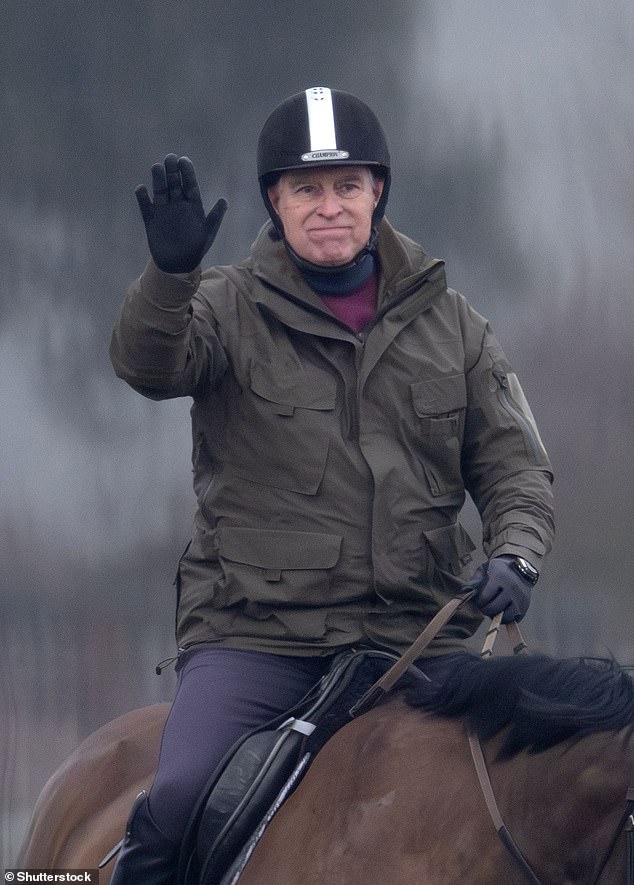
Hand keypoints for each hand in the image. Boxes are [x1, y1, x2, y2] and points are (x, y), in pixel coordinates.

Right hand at [135, 154, 226, 272]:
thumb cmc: (196, 247)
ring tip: (157, 167)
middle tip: (170, 157)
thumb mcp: (208, 232)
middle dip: (172, 171)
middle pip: (174, 184)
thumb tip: (224, 200)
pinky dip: (142, 199)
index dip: (187, 173)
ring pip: (160, 192)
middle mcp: (177, 205)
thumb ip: (215, 217)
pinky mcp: (151, 221)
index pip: (190, 185)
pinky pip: (145, 208)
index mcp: (192, 205)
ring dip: (158, 180)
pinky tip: (140, 189)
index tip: (184, 160)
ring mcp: (163, 211)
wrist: (179, 264)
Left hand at [465, 555, 533, 622]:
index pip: (485, 597)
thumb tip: (465, 592)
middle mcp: (511, 588)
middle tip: (484, 607)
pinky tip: (502, 611)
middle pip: (495, 608)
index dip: (479, 602)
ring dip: (497, 616)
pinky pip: (514, 618)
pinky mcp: (525, 605)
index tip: (478, 601)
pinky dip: (507, 618)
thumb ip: (475, 580)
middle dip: (486, 610)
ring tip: (493, 609)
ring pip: (505, 616)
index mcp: (499, 577)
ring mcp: (520, 598)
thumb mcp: (485, 569)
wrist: (521, 568)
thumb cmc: (500, 569)